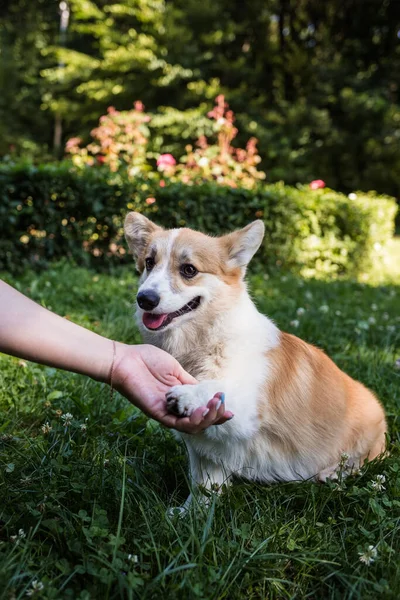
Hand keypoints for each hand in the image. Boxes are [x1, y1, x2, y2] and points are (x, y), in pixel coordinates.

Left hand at [112, 343, 233, 432]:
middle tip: (221, 404)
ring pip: (191, 427)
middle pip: (199, 422)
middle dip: (215, 416)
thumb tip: (207, 390)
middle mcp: (174, 408)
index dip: (216, 412)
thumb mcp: (175, 370)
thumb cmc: (147, 360)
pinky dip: (191, 420)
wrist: (125, 359)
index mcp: (180, 398)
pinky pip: (176, 424)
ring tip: (214, 407)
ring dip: (206, 419)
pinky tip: (201, 410)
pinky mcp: (156, 413)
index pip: (201, 410)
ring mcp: (165, 412)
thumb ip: (190, 383)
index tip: (229, 409)